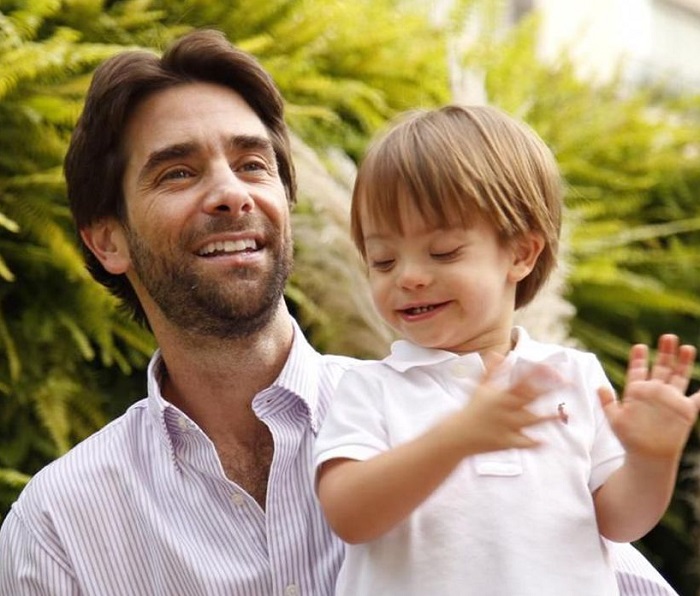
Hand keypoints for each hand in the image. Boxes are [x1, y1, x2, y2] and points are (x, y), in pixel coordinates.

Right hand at [445, 357, 562, 455]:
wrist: (457, 435)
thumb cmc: (471, 409)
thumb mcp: (480, 388)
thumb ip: (491, 371)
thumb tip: (497, 353)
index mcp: (500, 395)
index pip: (522, 381)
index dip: (537, 373)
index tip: (551, 367)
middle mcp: (505, 409)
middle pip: (530, 397)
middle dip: (548, 389)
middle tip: (567, 382)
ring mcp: (506, 427)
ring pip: (529, 421)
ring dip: (545, 417)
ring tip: (559, 415)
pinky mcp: (506, 442)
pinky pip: (522, 443)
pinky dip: (533, 443)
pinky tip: (545, 442)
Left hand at [598, 334, 699, 459]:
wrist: (647, 457)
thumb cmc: (628, 438)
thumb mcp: (614, 419)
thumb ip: (607, 402)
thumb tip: (598, 386)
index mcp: (637, 391)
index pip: (638, 370)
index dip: (638, 358)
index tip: (639, 346)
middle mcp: (655, 392)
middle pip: (661, 367)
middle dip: (665, 352)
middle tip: (667, 337)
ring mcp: (671, 400)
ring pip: (679, 376)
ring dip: (683, 362)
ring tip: (686, 347)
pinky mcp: (685, 411)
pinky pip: (697, 399)